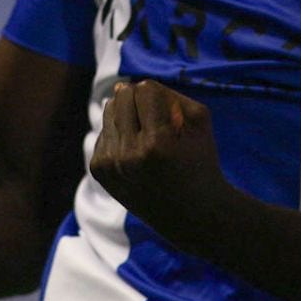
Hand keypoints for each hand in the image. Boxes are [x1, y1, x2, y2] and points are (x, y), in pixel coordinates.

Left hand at [89, 80, 229, 243]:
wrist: (191, 215)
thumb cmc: (200, 161)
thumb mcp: (200, 121)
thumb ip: (170, 94)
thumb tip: (133, 84)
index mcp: (157, 142)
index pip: (144, 89)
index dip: (159, 95)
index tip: (168, 111)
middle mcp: (129, 154)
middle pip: (122, 97)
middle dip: (139, 100)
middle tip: (155, 118)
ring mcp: (111, 165)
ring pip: (109, 112)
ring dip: (127, 116)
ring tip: (145, 134)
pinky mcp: (99, 172)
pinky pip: (104, 133)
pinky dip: (119, 136)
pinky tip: (136, 152)